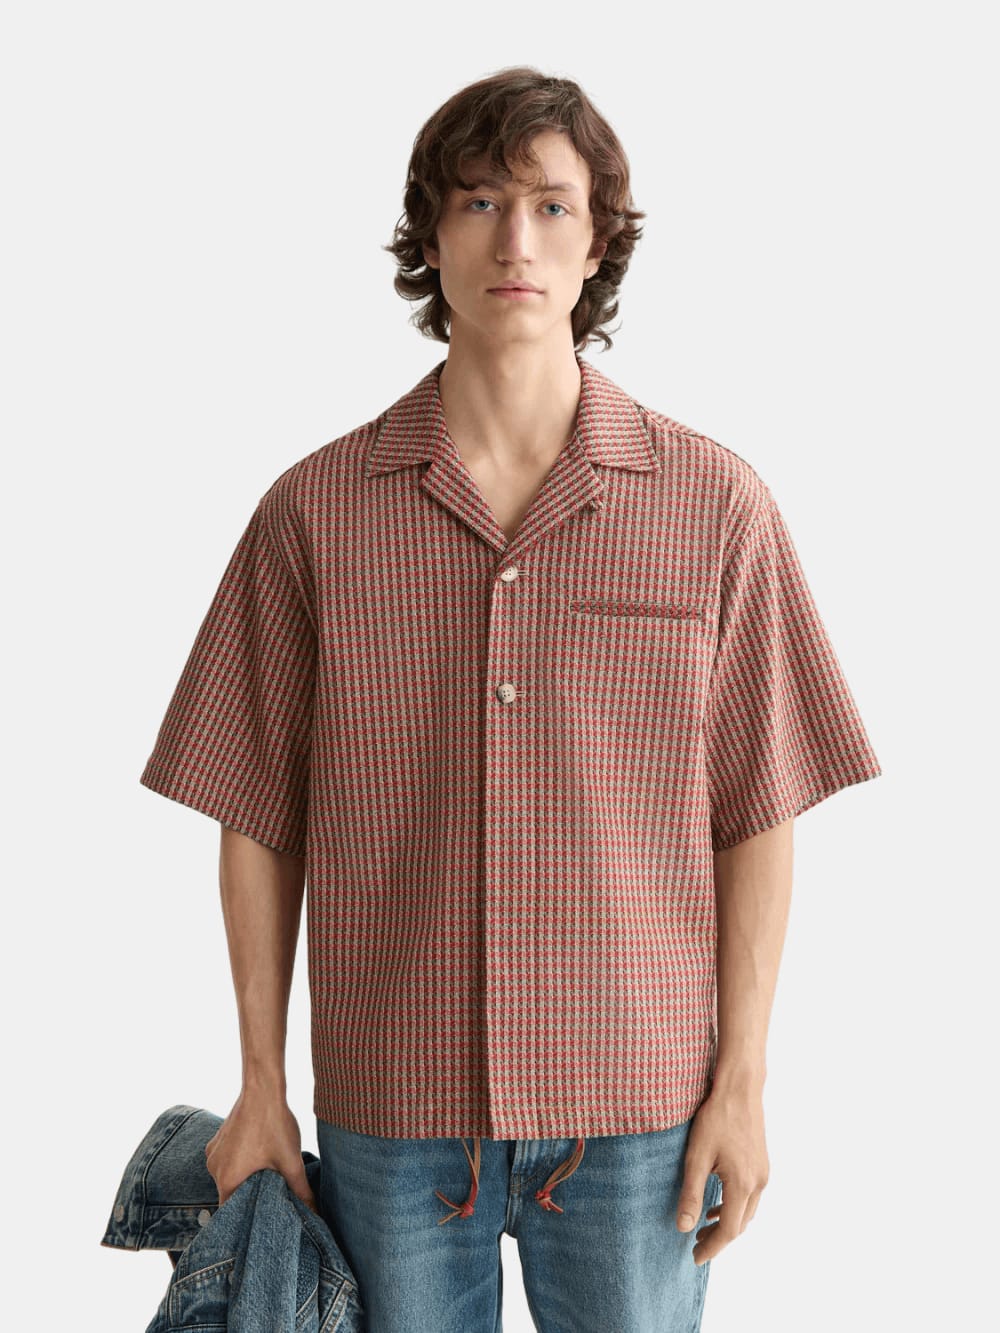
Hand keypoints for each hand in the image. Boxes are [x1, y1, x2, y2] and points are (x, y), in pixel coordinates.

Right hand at [204, 1086, 317, 1212]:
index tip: (262, 1218)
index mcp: (226, 1180)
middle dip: (250, 1197)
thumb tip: (315, 1213)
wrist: (262, 1088)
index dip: (246, 1218)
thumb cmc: (274, 1124)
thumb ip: (301, 1191)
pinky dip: (240, 1162)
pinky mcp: (218, 1139)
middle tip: (270, 1196)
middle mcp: (214, 1169)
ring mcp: (213, 1153)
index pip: (231, 1213)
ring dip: (245, 1177)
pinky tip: (258, 1155)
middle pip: (230, 1194)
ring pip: (229, 1176)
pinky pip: (227, 1160)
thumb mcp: (290, 1161)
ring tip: (266, 1174)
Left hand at [675, 1084, 769, 1264]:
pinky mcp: (762, 1163)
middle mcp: (758, 1182)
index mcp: (742, 1184)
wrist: (739, 1089)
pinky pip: (751, 1196)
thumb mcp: (696, 1157)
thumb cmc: (716, 1119)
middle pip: (740, 1224)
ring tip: (704, 1226)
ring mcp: (763, 1173)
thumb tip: (683, 1228)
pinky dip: (735, 1207)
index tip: (694, 1257)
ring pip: (748, 1212)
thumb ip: (690, 1194)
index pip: (728, 1230)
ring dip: (728, 1223)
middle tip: (696, 1245)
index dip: (712, 1247)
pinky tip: (718, 1202)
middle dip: (719, 1238)